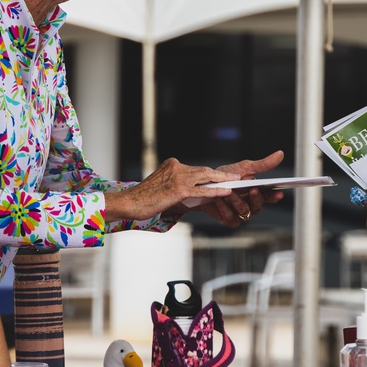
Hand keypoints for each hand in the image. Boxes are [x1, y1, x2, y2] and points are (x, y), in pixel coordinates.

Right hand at [105, 157, 237, 222]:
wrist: (130, 202)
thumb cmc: (144, 198)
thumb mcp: (163, 185)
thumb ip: (177, 184)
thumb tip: (194, 190)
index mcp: (172, 164)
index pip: (196, 169)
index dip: (211, 173)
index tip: (224, 176)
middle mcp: (176, 167)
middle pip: (204, 170)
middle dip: (221, 174)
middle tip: (237, 175)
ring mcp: (177, 177)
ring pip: (205, 177)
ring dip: (223, 180)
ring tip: (237, 181)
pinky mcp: (178, 189)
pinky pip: (202, 189)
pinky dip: (216, 190)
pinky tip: (227, 192)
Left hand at [194, 151, 285, 227]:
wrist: (204, 185)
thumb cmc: (226, 176)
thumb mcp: (245, 167)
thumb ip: (263, 164)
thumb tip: (280, 154)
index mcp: (257, 193)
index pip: (270, 196)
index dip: (275, 196)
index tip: (279, 192)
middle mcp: (250, 205)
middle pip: (258, 206)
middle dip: (256, 198)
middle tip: (252, 189)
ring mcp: (240, 214)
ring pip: (244, 211)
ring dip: (237, 201)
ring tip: (230, 192)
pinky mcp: (229, 220)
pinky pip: (230, 216)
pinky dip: (224, 207)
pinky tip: (220, 199)